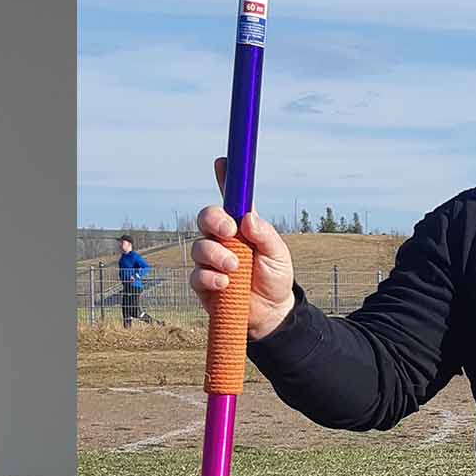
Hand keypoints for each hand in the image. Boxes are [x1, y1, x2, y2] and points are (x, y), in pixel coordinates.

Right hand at [189, 156, 296, 340]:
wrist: (271, 313)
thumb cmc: (275, 278)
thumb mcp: (279, 254)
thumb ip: (265, 235)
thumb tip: (247, 218)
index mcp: (241, 226)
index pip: (230, 198)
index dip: (225, 178)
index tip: (223, 162)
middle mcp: (222, 239)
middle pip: (206, 217)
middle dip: (214, 220)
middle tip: (230, 231)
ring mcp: (210, 260)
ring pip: (199, 247)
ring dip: (217, 255)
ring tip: (235, 269)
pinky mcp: (203, 283)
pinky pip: (196, 275)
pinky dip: (210, 278)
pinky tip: (225, 284)